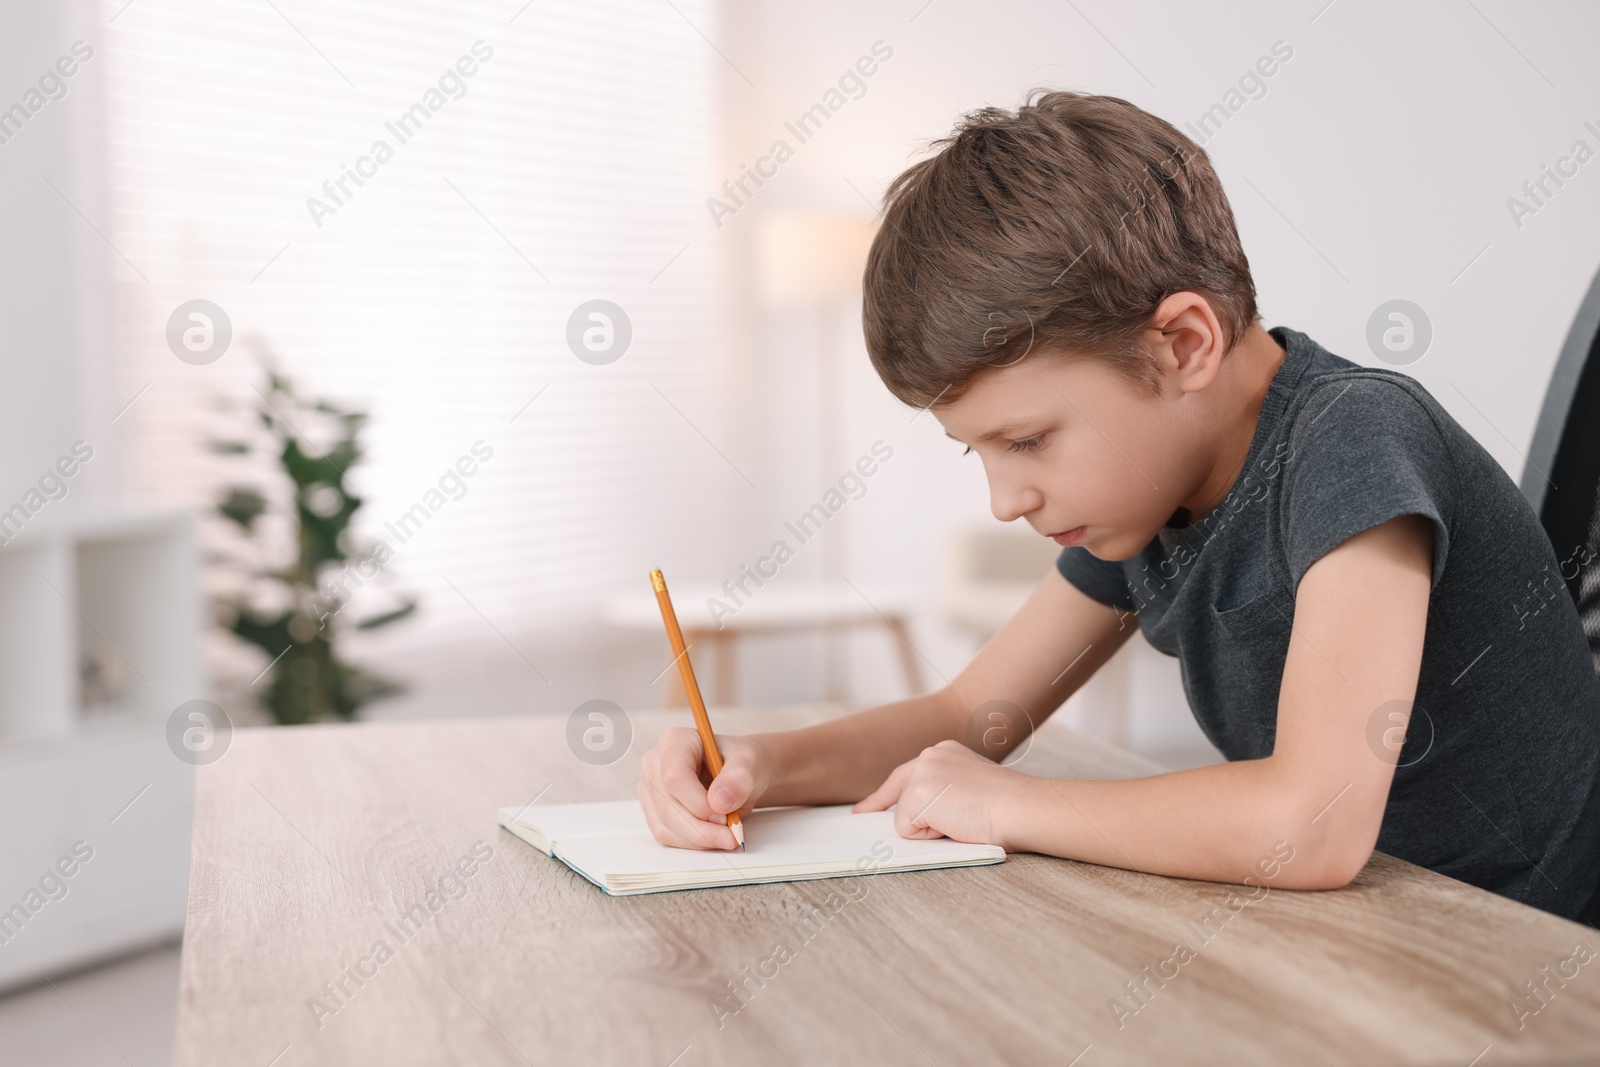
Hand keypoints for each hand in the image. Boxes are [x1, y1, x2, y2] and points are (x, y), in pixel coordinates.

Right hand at [638, 727, 771, 850]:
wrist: (738, 776)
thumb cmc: (741, 764)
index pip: (674, 776)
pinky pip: (666, 835)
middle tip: (731, 836)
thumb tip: (719, 801)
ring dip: (698, 839)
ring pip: (664, 825)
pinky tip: (713, 838)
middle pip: (667, 805)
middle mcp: (655, 763)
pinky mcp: (654, 810)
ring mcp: (650, 788)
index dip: (697, 802)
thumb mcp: (750, 764)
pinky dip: (692, 843)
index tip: (724, 816)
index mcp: (675, 741)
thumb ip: (739, 778)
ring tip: (727, 838)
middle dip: (701, 828)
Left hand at [853, 739, 1030, 849]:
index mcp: (944, 751)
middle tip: (860, 814)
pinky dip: (930, 836)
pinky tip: (955, 825)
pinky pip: (908, 830)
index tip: (865, 808)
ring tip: (961, 821)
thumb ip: (944, 792)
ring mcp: (922, 772)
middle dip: (878, 806)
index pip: (906, 774)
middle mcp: (929, 755)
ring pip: (904, 816)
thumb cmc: (1008, 808)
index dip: (884, 795)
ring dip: (929, 829)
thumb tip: (913, 815)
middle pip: (896, 791)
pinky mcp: (917, 794)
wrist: (1022, 808)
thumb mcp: (970, 788)